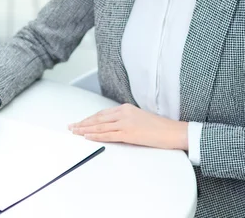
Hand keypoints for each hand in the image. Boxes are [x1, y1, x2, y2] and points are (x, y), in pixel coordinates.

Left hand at [68, 103, 188, 149]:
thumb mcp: (139, 117)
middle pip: (98, 118)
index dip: (89, 118)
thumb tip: (113, 126)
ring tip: (75, 132)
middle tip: (71, 127)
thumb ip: (126, 119)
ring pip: (100, 126)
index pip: (102, 113)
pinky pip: (108, 135)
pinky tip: (87, 137)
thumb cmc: (159, 127)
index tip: (80, 122)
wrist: (172, 131)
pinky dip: (96, 136)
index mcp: (126, 108)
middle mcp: (124, 113)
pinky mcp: (128, 133)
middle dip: (83, 123)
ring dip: (85, 130)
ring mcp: (125, 123)